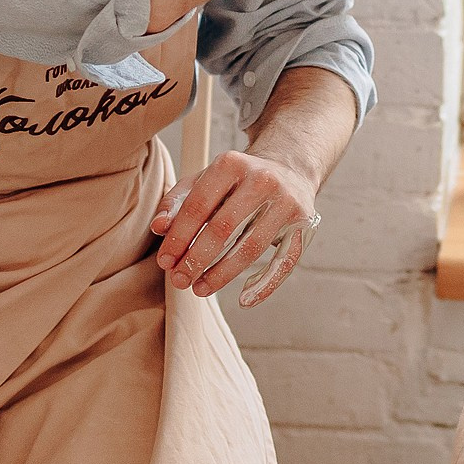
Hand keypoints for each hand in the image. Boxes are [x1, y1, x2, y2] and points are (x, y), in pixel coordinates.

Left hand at [149, 149, 320, 307]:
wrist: (289, 168)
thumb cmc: (237, 180)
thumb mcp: (206, 180)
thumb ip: (178, 201)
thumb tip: (158, 227)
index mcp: (232, 163)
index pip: (198, 206)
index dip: (178, 237)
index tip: (164, 262)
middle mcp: (263, 179)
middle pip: (223, 228)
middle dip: (196, 259)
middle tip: (179, 280)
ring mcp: (287, 202)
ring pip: (251, 248)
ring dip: (222, 274)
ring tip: (200, 288)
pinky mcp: (304, 223)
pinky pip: (285, 261)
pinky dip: (265, 284)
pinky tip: (245, 300)